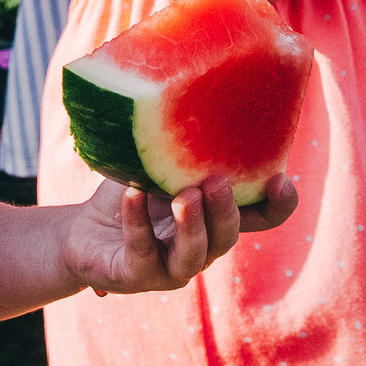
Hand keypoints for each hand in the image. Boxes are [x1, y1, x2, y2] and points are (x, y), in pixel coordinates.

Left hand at [59, 173, 298, 297]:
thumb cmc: (131, 194)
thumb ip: (182, 150)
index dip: (278, 206)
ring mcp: (170, 267)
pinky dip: (137, 221)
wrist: (85, 232)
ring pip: (193, 256)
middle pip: (227, 236)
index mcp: (215, 218)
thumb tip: (197, 90)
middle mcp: (201, 246)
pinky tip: (132, 194)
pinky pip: (142, 250)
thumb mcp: (159, 166)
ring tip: (185, 196)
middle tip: (217, 181)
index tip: (280, 180)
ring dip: (192, 225)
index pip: (261, 219)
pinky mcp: (136, 275)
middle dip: (226, 211)